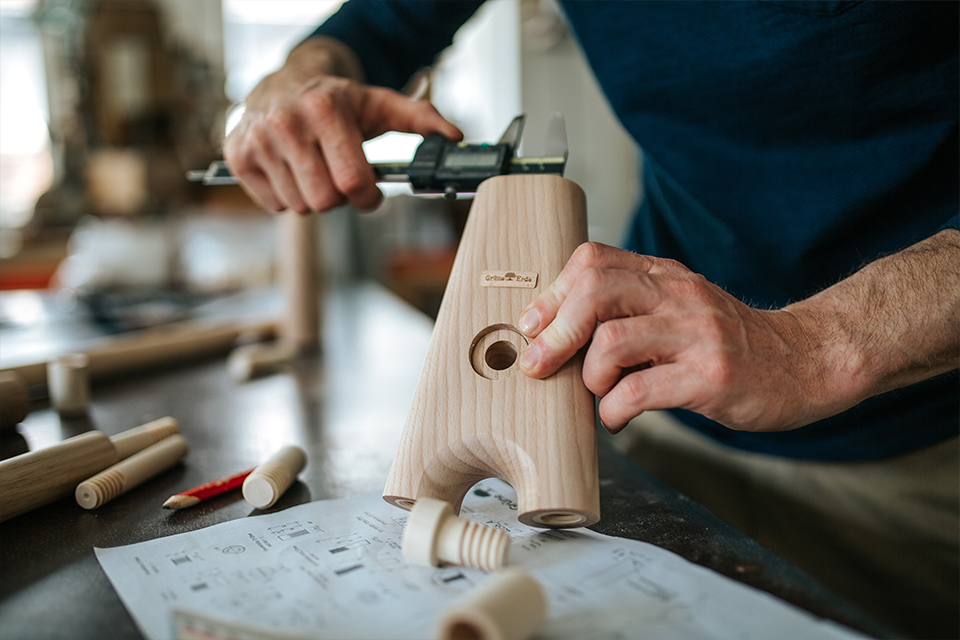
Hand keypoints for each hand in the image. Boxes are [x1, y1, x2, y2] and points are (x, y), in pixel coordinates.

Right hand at [224, 39, 460, 213]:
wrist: (283, 84)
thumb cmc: (337, 101)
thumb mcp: (380, 104)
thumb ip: (420, 120)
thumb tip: (454, 137)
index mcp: (324, 109)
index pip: (353, 182)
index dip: (368, 197)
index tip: (370, 191)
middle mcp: (286, 123)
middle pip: (326, 202)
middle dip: (341, 197)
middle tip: (340, 176)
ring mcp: (258, 140)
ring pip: (301, 207)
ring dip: (315, 197)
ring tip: (316, 169)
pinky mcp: (238, 157)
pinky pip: (274, 207)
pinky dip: (288, 197)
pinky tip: (292, 172)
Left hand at [516, 242, 830, 433]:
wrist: (809, 360)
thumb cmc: (734, 341)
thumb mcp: (683, 307)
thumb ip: (634, 308)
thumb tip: (563, 332)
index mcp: (666, 276)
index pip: (594, 261)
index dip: (553, 293)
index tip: (532, 326)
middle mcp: (679, 296)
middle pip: (595, 291)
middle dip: (554, 331)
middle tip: (538, 364)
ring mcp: (696, 335)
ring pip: (612, 340)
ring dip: (589, 374)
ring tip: (598, 391)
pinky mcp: (711, 378)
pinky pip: (640, 391)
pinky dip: (614, 410)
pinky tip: (618, 417)